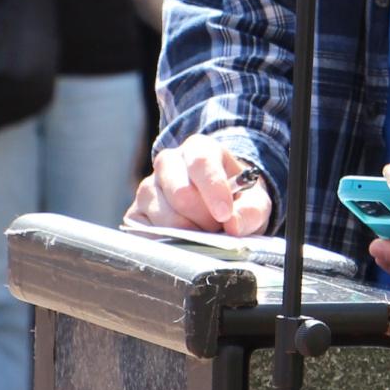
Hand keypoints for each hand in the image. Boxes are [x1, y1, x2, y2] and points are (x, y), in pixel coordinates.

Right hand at [126, 135, 272, 236]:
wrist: (216, 205)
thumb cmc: (235, 199)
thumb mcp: (254, 201)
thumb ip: (250, 212)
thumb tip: (233, 225)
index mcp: (199, 148)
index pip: (201, 162)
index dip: (213, 190)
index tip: (225, 214)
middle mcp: (168, 163)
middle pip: (180, 192)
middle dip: (203, 218)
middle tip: (217, 228)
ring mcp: (148, 188)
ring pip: (162, 214)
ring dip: (187, 232)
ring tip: (202, 232)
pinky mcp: (135, 213)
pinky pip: (145, 231)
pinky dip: (166, 241)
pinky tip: (182, 240)